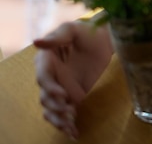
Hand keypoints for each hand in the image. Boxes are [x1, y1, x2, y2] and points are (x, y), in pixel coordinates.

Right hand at [34, 20, 112, 138]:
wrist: (105, 41)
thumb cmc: (87, 31)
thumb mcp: (72, 29)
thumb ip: (57, 37)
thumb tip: (36, 42)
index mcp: (46, 61)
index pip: (43, 78)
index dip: (50, 88)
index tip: (63, 94)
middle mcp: (50, 77)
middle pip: (45, 97)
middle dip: (55, 106)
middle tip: (70, 110)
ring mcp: (60, 88)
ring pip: (51, 108)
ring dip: (58, 118)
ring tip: (71, 123)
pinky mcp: (71, 96)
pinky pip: (63, 112)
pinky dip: (65, 123)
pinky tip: (74, 131)